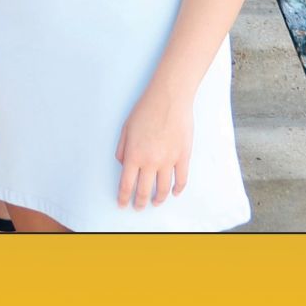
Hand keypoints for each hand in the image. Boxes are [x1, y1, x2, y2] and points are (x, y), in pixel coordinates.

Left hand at [116, 84, 191, 209]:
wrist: (169, 98)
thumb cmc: (145, 110)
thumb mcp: (125, 129)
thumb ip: (122, 149)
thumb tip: (123, 164)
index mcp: (134, 155)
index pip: (126, 184)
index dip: (123, 197)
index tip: (122, 203)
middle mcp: (151, 161)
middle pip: (144, 191)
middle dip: (140, 202)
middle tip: (137, 207)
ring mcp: (169, 160)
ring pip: (164, 188)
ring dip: (158, 199)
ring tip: (155, 203)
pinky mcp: (183, 156)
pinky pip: (182, 179)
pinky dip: (178, 189)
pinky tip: (175, 193)